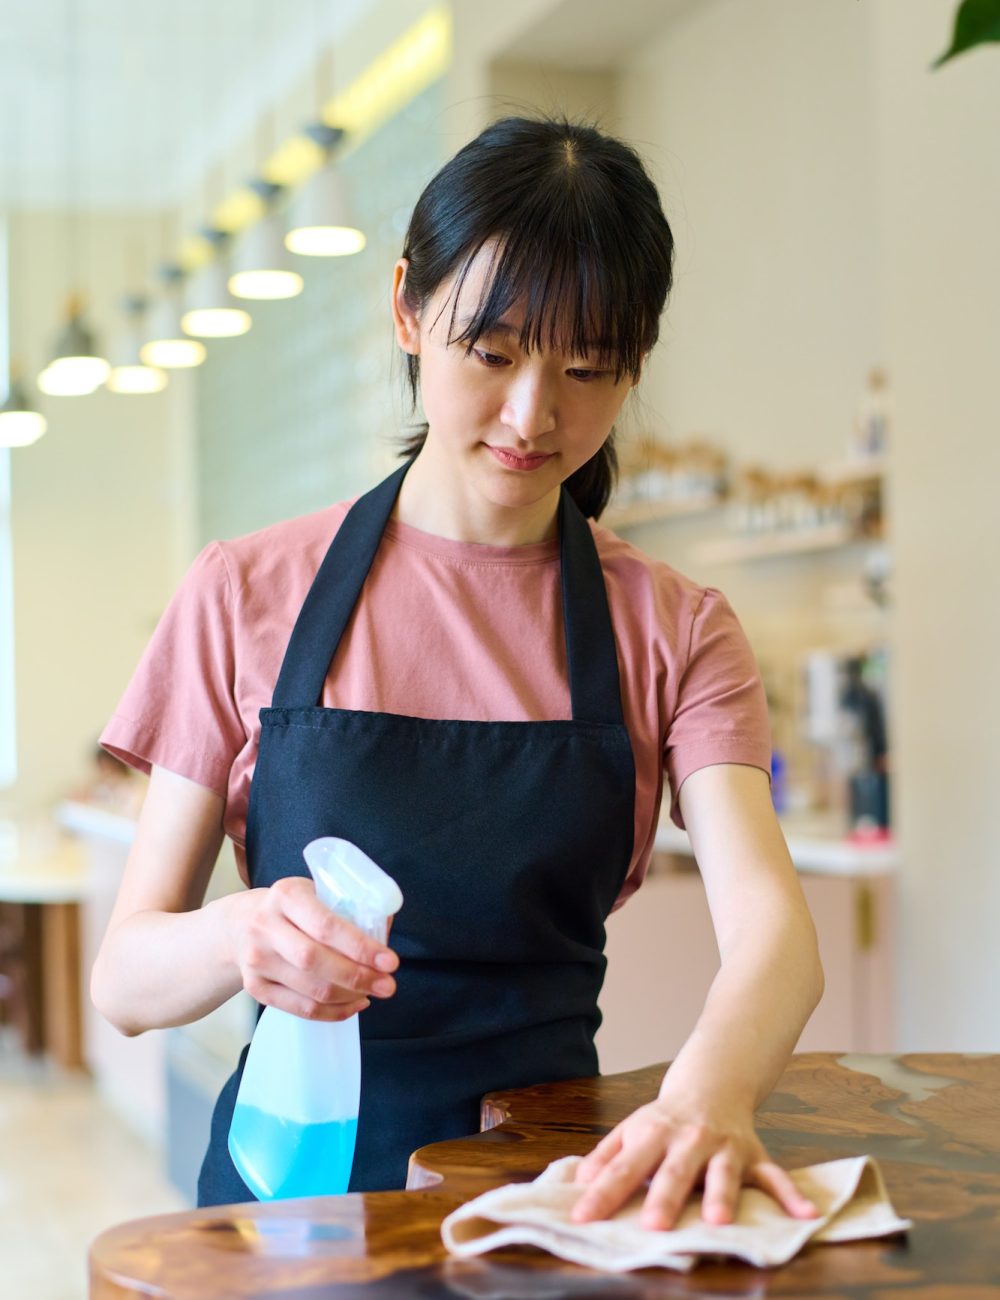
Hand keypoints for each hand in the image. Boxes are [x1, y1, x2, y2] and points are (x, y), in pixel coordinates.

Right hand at [228, 878, 398, 1021]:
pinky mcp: (255, 987)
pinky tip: (354, 1003)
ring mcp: (257, 959)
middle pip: (315, 961)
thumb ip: (348, 908)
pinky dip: (333, 1011)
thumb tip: (384, 930)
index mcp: (286, 895)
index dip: (361, 947)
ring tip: (373, 992)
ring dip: (349, 996)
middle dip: (358, 977)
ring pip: (310, 989)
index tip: (390, 961)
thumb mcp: (315, 892)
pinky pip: (300, 1008)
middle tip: (388, 985)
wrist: (241, 924)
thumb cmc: (293, 908)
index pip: (326, 926)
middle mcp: (265, 926)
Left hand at [570, 1094, 817, 1229]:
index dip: (603, 1193)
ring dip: (721, 1195)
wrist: (712, 1084)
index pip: (624, 1167)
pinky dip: (792, 1195)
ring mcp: (725, 1147)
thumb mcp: (631, 1129)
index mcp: (654, 1133)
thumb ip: (605, 1156)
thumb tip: (578, 1184)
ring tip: (718, 1221)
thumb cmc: (665, 1119)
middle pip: (674, 1170)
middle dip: (665, 1197)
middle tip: (655, 1226)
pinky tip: (806, 1214)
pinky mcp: (754, 1155)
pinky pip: (775, 1176)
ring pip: (723, 1173)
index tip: (583, 1218)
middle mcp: (689, 1140)